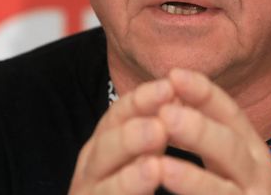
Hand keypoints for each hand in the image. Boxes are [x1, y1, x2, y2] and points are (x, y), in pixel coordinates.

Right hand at [68, 78, 174, 194]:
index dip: (141, 100)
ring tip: (154, 168)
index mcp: (105, 147)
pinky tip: (148, 185)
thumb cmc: (132, 188)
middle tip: (160, 126)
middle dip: (132, 135)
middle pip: (104, 147)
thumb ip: (155, 135)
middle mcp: (90, 171)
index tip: (169, 86)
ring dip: (127, 178)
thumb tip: (180, 98)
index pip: (118, 115)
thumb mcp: (144, 158)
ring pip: (100, 186)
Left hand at [157, 69, 270, 194]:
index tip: (173, 74)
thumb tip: (171, 99)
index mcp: (251, 152)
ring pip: (223, 191)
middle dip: (199, 130)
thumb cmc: (242, 194)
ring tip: (161, 167)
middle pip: (231, 149)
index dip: (205, 94)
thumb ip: (209, 137)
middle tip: (166, 114)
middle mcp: (259, 177)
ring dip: (193, 179)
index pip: (231, 115)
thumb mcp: (230, 163)